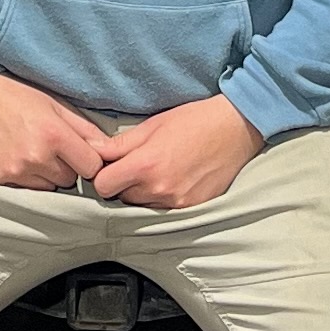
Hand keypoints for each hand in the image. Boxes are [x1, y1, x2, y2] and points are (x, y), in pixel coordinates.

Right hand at [0, 74, 107, 191]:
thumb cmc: (17, 94)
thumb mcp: (56, 104)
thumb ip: (85, 129)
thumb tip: (109, 150)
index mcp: (54, 135)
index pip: (91, 167)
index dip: (88, 160)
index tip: (80, 152)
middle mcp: (35, 157)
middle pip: (69, 179)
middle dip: (65, 167)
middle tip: (50, 147)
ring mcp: (14, 171)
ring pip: (47, 187)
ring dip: (45, 174)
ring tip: (31, 150)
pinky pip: (24, 188)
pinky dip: (24, 177)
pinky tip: (14, 156)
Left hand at [86, 95, 263, 210]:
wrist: (236, 129)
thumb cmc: (195, 120)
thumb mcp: (153, 125)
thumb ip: (121, 143)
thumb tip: (93, 151)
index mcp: (146, 165)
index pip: (103, 186)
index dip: (102, 175)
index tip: (109, 166)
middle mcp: (159, 189)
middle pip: (121, 198)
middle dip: (122, 184)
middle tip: (135, 165)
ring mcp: (176, 202)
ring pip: (141, 206)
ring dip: (141, 193)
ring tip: (156, 171)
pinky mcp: (191, 208)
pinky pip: (162, 210)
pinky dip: (160, 198)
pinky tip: (172, 179)